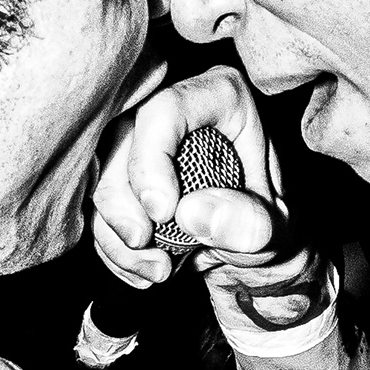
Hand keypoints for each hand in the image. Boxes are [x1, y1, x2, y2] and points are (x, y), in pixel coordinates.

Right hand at [96, 66, 330, 333]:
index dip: (152, 160)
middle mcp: (170, 108)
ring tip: (157, 270)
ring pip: (95, 174)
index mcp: (219, 98)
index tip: (162, 213)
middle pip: (116, 139)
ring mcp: (138, 141)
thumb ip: (248, 221)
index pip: (166, 109)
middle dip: (119, 202)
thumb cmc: (266, 225)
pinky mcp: (119, 178)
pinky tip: (143, 271)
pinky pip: (93, 207)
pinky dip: (111, 248)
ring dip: (113, 232)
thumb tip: (190, 212)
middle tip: (144, 244)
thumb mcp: (276, 228)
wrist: (250, 253)